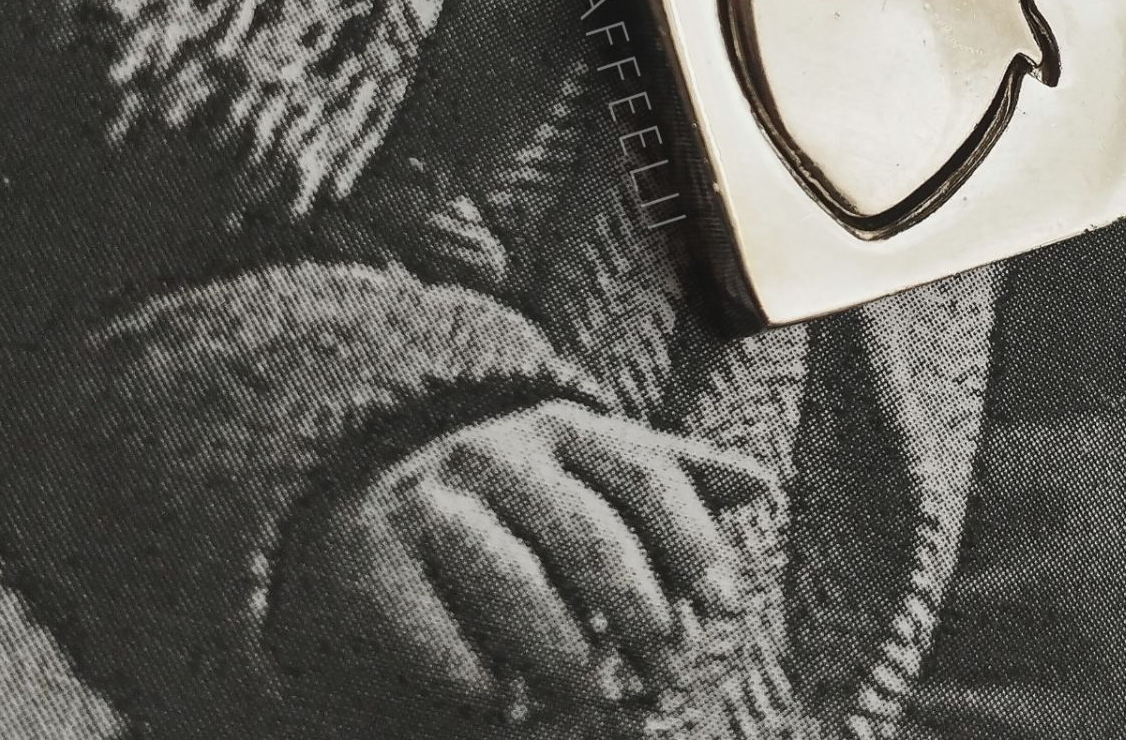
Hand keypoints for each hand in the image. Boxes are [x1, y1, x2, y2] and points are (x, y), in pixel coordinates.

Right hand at [272, 399, 777, 714]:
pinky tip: (505, 698)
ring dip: (559, 641)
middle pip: (585, 529)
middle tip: (665, 667)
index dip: (690, 539)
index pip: (642, 475)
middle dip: (634, 603)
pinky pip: (425, 616)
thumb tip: (760, 482)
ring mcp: (432, 495)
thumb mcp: (589, 464)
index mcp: (562, 427)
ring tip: (593, 689)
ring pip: (509, 573)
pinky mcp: (369, 549)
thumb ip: (670, 476)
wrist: (366, 469)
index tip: (724, 605)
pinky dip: (470, 665)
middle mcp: (498, 448)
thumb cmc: (512, 485)